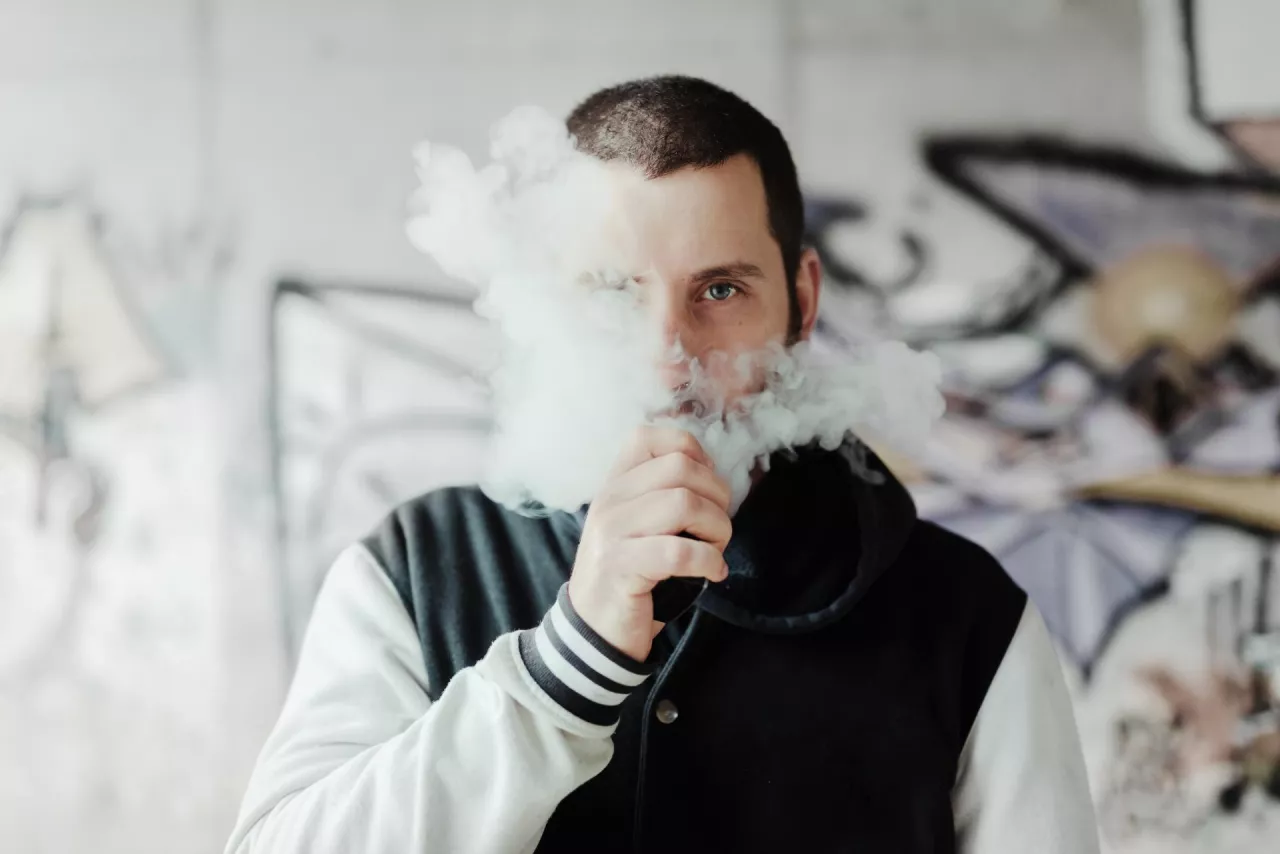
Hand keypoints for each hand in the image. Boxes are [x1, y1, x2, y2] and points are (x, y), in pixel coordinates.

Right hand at [567, 426, 731, 661]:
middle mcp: (610, 500)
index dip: (694, 454)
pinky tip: (714, 573)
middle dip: (716, 496)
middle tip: (716, 529)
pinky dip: (709, 562)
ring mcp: (611, 532)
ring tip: (715, 551)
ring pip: (684, 504)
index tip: (706, 489)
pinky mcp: (620, 567)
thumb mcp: (638, 525)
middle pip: (680, 468)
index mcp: (615, 484)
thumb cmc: (630, 576)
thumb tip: (714, 478)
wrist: (592, 630)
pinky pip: (680, 552)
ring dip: (716, 529)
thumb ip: (663, 495)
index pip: (652, 438)